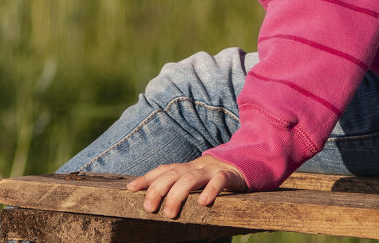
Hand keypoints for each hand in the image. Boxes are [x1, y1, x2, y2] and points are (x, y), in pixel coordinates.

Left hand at [126, 154, 245, 218]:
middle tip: (149, 208)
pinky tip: (204, 202)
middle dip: (157, 190)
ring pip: (191, 178)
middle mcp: (196, 166)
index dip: (146, 178)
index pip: (163, 169)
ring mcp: (212, 169)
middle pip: (172, 173)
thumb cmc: (216, 180)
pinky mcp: (229, 175)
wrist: (248, 165)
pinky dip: (210, 190)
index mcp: (187, 168)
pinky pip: (219, 181)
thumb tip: (161, 210)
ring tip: (171, 214)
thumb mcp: (197, 182)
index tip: (130, 189)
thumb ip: (183, 190)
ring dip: (177, 195)